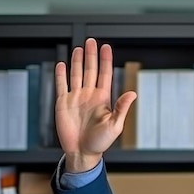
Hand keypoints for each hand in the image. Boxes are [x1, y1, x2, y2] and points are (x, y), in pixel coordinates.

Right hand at [55, 37, 136, 171]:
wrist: (82, 152)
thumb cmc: (100, 142)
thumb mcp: (114, 126)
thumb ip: (122, 108)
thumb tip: (132, 93)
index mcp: (102, 99)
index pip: (104, 74)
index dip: (105, 60)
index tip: (106, 47)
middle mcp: (89, 95)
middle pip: (90, 70)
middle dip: (91, 55)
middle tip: (91, 41)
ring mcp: (76, 98)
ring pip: (76, 74)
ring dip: (78, 61)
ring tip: (79, 48)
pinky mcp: (63, 103)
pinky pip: (61, 85)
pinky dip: (61, 75)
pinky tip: (62, 65)